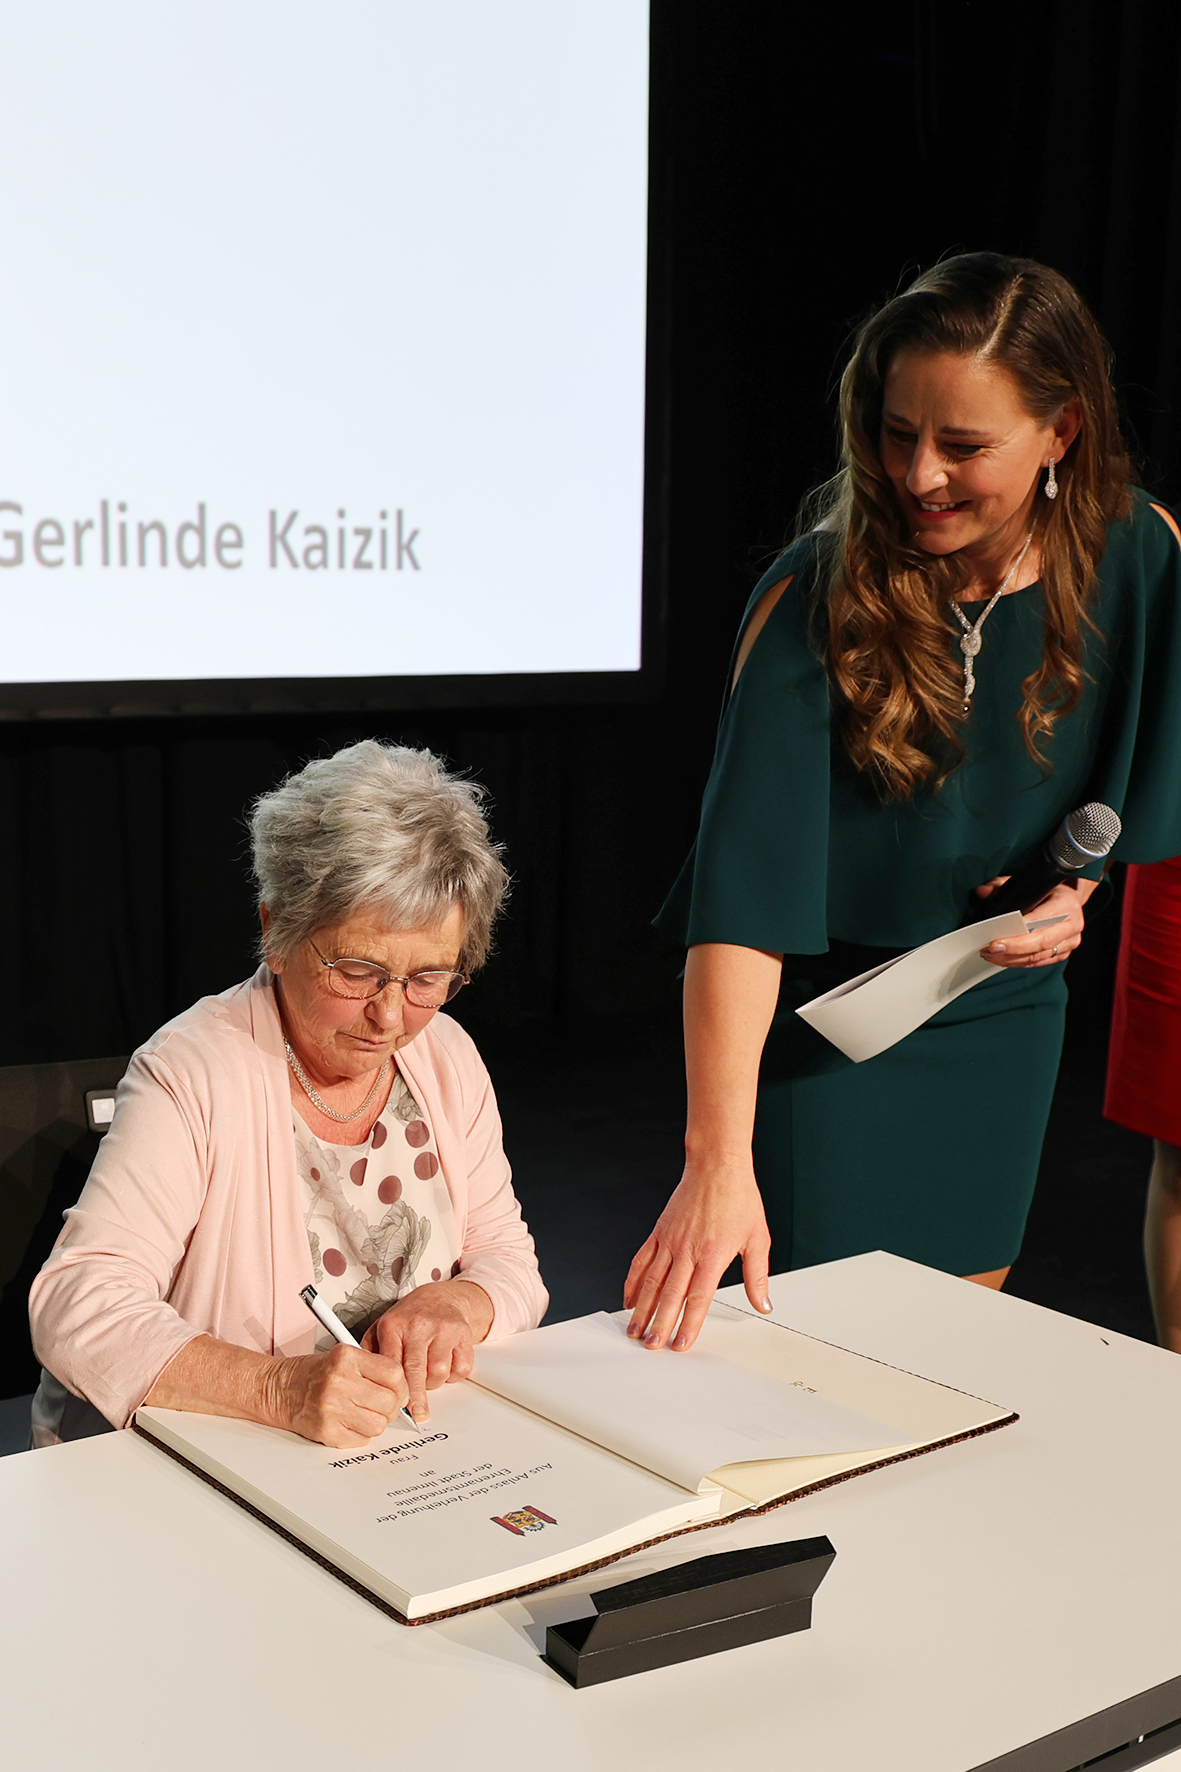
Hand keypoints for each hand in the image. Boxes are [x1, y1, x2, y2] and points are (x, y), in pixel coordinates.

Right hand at [270, 1344, 411, 1448]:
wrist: (277, 1389)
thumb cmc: (311, 1373)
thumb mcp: (342, 1356)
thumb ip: (372, 1368)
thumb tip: (403, 1389)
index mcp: (346, 1358)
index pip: (393, 1373)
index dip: (401, 1386)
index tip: (399, 1391)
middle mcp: (339, 1381)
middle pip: (389, 1402)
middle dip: (391, 1407)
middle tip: (383, 1405)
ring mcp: (332, 1408)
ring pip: (378, 1424)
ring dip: (375, 1422)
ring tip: (362, 1413)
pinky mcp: (326, 1430)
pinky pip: (361, 1439)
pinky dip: (359, 1434)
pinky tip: (348, 1422)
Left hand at [361, 1279, 493, 1423]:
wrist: (441, 1298)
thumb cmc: (410, 1318)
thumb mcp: (382, 1327)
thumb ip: (370, 1351)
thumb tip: (363, 1378)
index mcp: (394, 1325)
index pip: (391, 1363)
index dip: (392, 1387)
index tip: (392, 1403)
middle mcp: (419, 1325)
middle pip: (417, 1370)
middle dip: (416, 1397)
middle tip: (416, 1413)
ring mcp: (443, 1329)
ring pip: (439, 1372)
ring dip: (434, 1382)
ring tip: (427, 1373)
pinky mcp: (464, 1335)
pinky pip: (460, 1369)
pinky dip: (453, 1375)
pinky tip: (445, 1364)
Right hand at [623, 1159, 771, 1352]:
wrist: (717, 1165)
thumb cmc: (739, 1197)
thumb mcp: (758, 1237)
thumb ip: (757, 1275)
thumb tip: (764, 1304)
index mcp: (713, 1254)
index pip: (699, 1297)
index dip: (689, 1323)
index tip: (681, 1343)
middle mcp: (688, 1249)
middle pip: (671, 1294)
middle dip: (660, 1323)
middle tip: (652, 1346)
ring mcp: (670, 1240)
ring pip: (652, 1281)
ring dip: (642, 1308)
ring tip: (635, 1330)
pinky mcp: (659, 1232)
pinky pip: (642, 1260)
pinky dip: (633, 1282)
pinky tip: (629, 1299)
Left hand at [974, 875, 1097, 967]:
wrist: (1070, 900)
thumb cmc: (1049, 891)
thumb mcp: (1030, 883)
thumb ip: (1003, 886)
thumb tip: (982, 891)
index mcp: (1066, 904)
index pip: (1041, 922)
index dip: (1019, 934)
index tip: (997, 939)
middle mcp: (1072, 925)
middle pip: (1040, 944)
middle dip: (1012, 950)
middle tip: (989, 950)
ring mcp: (1070, 942)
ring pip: (1038, 957)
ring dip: (1012, 959)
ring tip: (990, 955)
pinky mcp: (1064, 953)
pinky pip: (1040, 962)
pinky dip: (1020, 962)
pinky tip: (1003, 959)